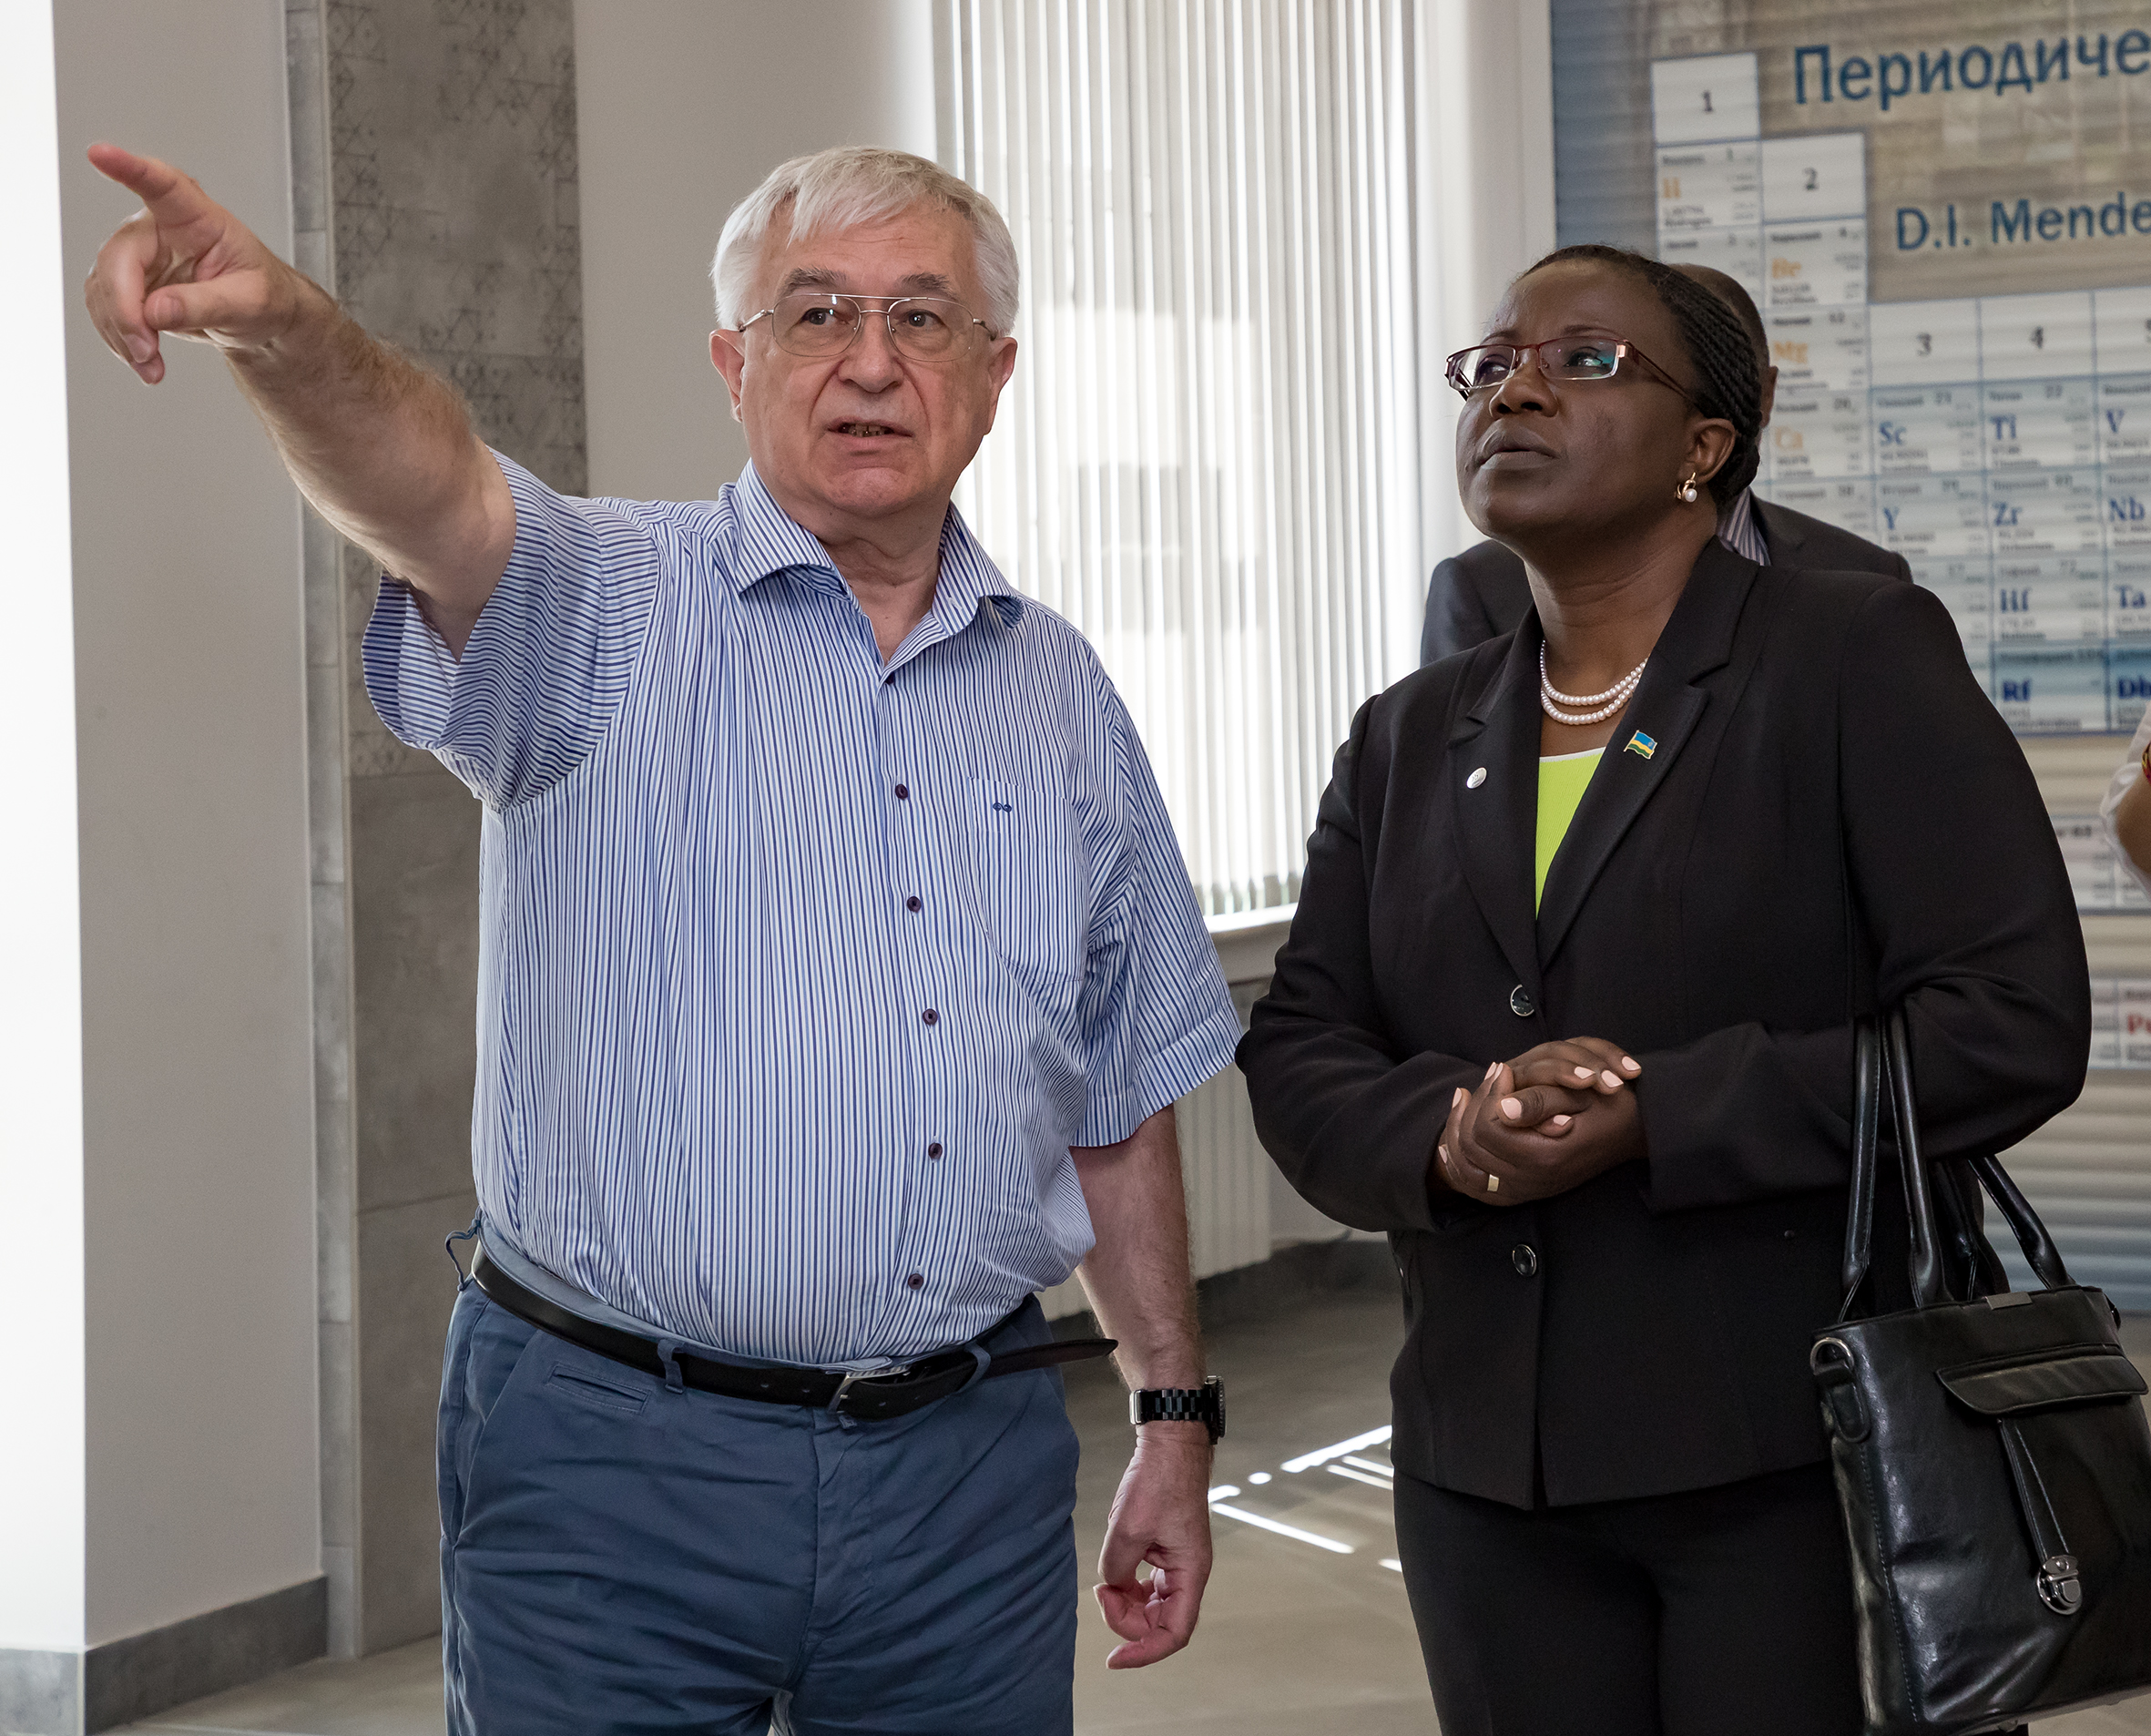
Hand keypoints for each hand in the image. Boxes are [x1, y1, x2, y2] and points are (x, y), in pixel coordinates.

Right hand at [83, 145, 311, 384]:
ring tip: (151, 367)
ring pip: (104, 288)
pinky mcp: (127, 282)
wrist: (258, 315)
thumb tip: (156, 312)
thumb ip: (207, 305)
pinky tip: (144, 360)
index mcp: (197, 217)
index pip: (162, 185)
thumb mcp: (251, 303)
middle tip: (145, 350)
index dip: (130, 169)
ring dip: (121, 333)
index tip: (100, 153)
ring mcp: (137, 254)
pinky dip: (119, 339)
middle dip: (125, 310)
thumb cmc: (263, 295)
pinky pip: (106, 309)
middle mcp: (157, 227)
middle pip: (119, 258)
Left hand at [1094, 1425, 1212, 1668]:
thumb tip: (1112, 1587)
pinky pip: (1147, 1586)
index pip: (1174, 1633)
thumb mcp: (1128, 1528)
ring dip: (1125, 1604)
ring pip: (1152, 1606)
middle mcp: (1188, 1573)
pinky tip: (1112, 1574)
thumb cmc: (1158, 1479)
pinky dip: (1127, 1587)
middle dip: (1127, 1618)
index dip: (1144, 1652)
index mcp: (1191, 1572)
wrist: (1169, 1444)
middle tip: (1101, 1593)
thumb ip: (1117, 1569)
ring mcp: (1176, 1564)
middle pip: (1160, 1622)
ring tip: (1105, 1584)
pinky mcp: (1164, 1552)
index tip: (1114, 1659)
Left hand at [1435, 1037, 1644, 1205]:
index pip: (1487, 1128)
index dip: (1490, 1095)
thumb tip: (1502, 1108)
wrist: (1636, 1133)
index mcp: (1545, 1156)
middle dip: (1472, 1108)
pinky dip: (1459, 1165)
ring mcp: (1528, 1190)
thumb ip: (1539, 1102)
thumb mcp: (1581, 1095)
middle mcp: (1532, 1181)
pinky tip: (1451, 1142)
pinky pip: (1477, 1188)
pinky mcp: (1526, 1192)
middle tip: (1482, 1080)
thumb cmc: (1611, 1108)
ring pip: (1468, 1167)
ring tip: (1464, 1098)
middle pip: (1472, 1147)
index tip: (1504, 1070)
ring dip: (1458, 1130)